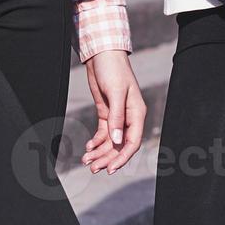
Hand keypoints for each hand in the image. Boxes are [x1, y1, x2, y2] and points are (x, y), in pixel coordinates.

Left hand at [81, 50, 145, 173]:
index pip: (133, 142)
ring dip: (99, 153)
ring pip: (110, 142)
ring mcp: (117, 117)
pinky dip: (95, 142)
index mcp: (137, 114)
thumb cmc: (113, 70)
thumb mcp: (116, 92)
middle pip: (120, 146)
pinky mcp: (107, 114)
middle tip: (93, 168)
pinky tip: (88, 148)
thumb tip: (117, 140)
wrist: (102, 56)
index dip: (122, 158)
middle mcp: (129, 118)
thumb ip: (117, 117)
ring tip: (87, 161)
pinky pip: (102, 134)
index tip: (111, 169)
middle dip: (107, 158)